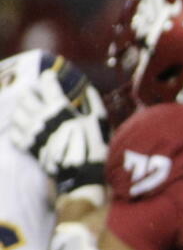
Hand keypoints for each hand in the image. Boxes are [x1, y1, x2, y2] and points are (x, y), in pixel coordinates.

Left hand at [10, 71, 107, 193]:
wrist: (81, 174)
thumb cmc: (94, 145)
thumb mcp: (100, 120)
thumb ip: (93, 101)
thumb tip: (87, 88)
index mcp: (60, 108)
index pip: (47, 84)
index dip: (47, 77)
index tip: (49, 75)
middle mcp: (42, 118)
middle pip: (26, 97)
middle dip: (30, 91)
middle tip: (36, 91)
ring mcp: (32, 133)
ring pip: (17, 113)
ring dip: (21, 108)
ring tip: (28, 108)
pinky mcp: (28, 147)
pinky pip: (14, 134)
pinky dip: (17, 128)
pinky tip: (24, 127)